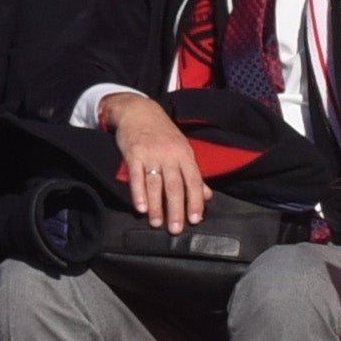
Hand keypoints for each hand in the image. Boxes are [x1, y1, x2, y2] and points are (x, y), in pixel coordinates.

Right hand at [103, 96, 212, 230]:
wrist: (138, 111)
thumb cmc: (162, 133)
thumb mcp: (182, 149)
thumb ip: (193, 174)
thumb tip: (207, 196)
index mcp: (185, 154)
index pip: (194, 181)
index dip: (195, 201)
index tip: (195, 219)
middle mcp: (170, 154)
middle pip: (175, 186)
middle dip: (176, 209)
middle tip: (176, 229)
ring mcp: (151, 154)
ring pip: (155, 184)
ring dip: (156, 206)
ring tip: (156, 223)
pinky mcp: (133, 153)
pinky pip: (136, 176)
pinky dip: (138, 193)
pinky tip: (141, 208)